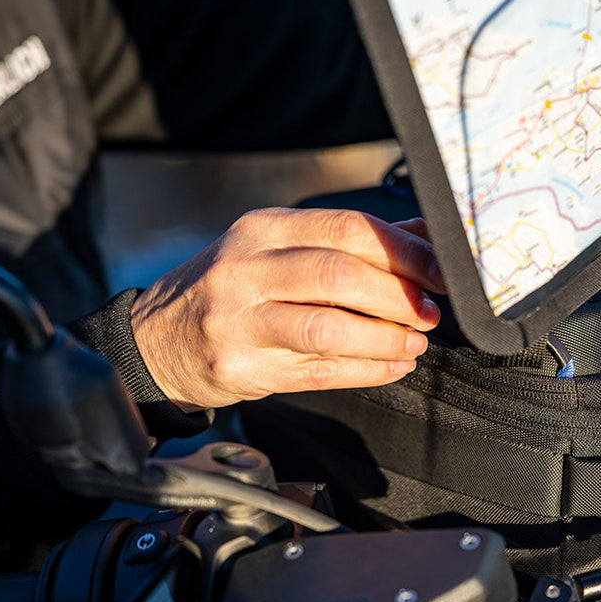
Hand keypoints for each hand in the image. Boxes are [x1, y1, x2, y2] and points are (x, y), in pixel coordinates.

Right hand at [130, 208, 445, 410]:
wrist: (157, 339)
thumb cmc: (233, 290)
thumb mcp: (279, 248)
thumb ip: (350, 241)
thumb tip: (427, 233)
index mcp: (264, 229)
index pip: (348, 229)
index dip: (405, 251)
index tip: (442, 272)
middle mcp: (247, 269)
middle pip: (340, 276)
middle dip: (399, 297)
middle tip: (430, 313)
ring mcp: (239, 320)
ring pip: (329, 328)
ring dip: (385, 339)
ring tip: (413, 344)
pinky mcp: (241, 367)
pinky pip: (318, 372)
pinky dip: (366, 371)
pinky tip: (391, 367)